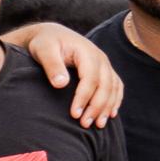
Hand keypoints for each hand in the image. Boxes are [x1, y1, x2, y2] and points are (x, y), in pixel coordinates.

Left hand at [2, 22, 122, 127]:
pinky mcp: (104, 70)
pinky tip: (110, 115)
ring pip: (113, 87)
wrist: (51, 35)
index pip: (90, 77)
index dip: (84, 97)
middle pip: (105, 85)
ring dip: (107, 107)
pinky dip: (115, 101)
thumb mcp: (43, 50)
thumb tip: (61, 84)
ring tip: (97, 125)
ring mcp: (104, 64)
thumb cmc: (45, 43)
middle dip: (96, 106)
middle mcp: (100, 57)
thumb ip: (52, 65)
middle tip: (84, 124)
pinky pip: (116, 86)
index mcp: (86, 51)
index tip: (74, 114)